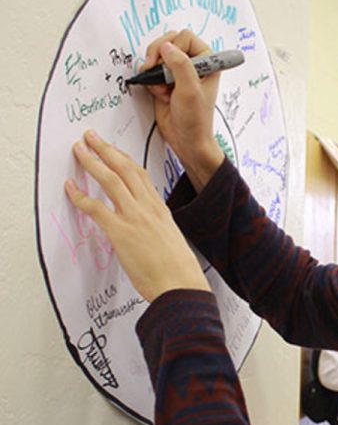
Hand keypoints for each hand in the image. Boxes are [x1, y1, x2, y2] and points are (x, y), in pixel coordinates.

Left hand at [65, 130, 209, 301]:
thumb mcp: (171, 242)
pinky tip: (70, 189)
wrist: (181, 286)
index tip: (114, 150)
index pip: (141, 175)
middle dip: (106, 149)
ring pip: (110, 180)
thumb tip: (146, 234)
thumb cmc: (178, 272)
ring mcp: (134, 218)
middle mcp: (148, 208)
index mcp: (161, 210)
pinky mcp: (121, 232)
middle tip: (91, 137)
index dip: (124, 158)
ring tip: (79, 150)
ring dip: (92, 161)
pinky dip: (80, 196)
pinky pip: (95, 208)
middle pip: (125, 168)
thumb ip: (157, 231)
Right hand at [141, 30, 223, 190]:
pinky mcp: (165, 80)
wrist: (186, 141)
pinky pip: (151, 70)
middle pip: (168, 41)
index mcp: (207, 60)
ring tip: (161, 88)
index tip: (169, 65)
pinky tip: (159, 93)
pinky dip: (150, 80)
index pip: (185, 37)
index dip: (174, 48)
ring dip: (154, 70)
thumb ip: (180, 65)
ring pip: (157, 55)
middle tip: (155, 71)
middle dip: (158, 56)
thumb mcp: (190, 91)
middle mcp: (193, 63)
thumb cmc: (196, 120)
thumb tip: (166, 47)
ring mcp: (178, 71)